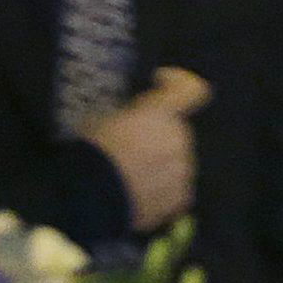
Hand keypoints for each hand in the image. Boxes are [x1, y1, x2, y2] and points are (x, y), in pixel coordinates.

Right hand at [89, 68, 210, 229]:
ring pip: (175, 160)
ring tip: (127, 174)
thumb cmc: (92, 153)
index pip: (190, 88)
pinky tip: (135, 192)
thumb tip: (130, 119)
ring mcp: (184, 170)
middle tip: (127, 144)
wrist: (94, 200)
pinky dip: (159, 187)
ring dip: (157, 161)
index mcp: (161, 113)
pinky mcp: (182, 197)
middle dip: (156, 134)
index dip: (178, 82)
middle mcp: (180, 139)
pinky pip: (173, 187)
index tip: (161, 83)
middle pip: (175, 130)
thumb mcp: (99, 119)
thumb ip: (127, 114)